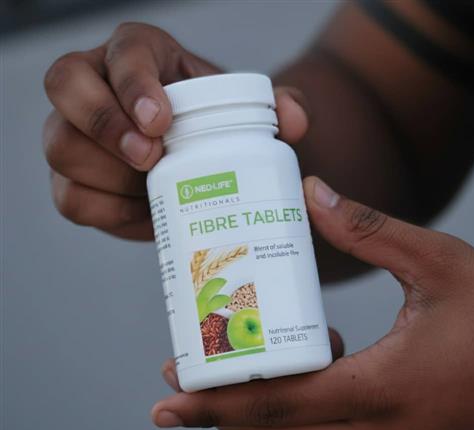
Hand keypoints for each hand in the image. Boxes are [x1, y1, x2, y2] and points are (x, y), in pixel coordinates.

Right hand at [43, 22, 307, 239]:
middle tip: (150, 158)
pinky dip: (106, 211)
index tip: (161, 121)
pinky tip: (145, 212)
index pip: (119, 54)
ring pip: (62, 148)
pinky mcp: (76, 181)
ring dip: (108, 175)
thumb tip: (293, 120)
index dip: (132, 85)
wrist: (196, 164)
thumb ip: (278, 108)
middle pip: (66, 89)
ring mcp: (78, 134)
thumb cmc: (216, 128)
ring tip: (154, 190)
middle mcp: (96, 86)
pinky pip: (71, 198)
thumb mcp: (247, 111)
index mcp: (137, 57)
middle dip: (106, 126)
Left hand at [152, 177, 473, 429]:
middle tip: (181, 379)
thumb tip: (312, 195)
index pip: (276, 408)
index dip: (214, 405)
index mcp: (386, 391)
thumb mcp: (440, 263)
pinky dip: (304, 412)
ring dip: (259, 413)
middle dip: (219, 414)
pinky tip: (309, 367)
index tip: (168, 400)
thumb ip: (370, 230)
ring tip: (235, 368)